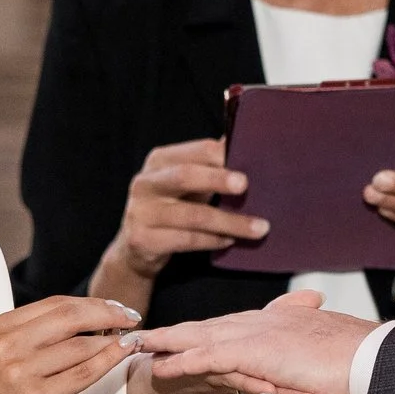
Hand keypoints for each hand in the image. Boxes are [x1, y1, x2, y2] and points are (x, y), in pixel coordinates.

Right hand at [0, 296, 140, 393]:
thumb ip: (27, 339)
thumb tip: (78, 323)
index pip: (54, 304)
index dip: (91, 303)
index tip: (114, 308)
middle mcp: (6, 344)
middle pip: (70, 315)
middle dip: (108, 313)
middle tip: (131, 316)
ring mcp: (19, 371)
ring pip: (80, 344)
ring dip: (113, 339)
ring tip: (131, 339)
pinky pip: (83, 373)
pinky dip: (109, 360)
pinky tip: (124, 354)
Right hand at [88, 138, 269, 319]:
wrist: (135, 248)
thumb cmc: (171, 207)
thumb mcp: (186, 183)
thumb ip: (209, 167)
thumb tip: (248, 145)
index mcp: (160, 160)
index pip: (195, 151)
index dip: (220, 154)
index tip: (249, 158)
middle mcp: (145, 183)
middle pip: (185, 176)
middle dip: (217, 179)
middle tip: (245, 185)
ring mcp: (141, 212)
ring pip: (192, 216)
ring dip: (229, 222)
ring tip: (259, 228)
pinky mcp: (144, 240)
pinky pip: (186, 240)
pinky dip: (212, 241)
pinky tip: (230, 241)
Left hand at [136, 291, 372, 393]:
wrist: (371, 360)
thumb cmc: (358, 363)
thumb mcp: (326, 360)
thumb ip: (310, 361)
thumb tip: (303, 375)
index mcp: (279, 324)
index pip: (232, 326)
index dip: (205, 329)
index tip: (183, 333)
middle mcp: (264, 323)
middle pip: (209, 326)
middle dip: (176, 332)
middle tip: (144, 336)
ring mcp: (257, 335)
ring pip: (200, 337)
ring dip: (167, 342)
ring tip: (138, 347)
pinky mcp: (254, 352)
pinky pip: (208, 355)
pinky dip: (182, 360)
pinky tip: (159, 367)